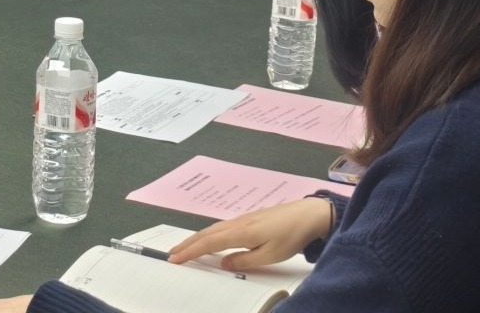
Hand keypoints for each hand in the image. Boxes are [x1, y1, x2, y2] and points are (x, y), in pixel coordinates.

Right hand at [168, 197, 334, 270]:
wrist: (308, 215)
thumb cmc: (291, 236)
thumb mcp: (270, 255)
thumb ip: (245, 261)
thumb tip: (223, 263)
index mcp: (241, 233)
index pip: (209, 243)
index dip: (190, 252)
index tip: (175, 259)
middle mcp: (238, 223)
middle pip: (206, 234)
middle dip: (187, 244)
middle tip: (171, 253)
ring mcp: (242, 219)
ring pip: (212, 229)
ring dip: (196, 238)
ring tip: (184, 247)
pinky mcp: (248, 219)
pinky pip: (221, 227)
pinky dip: (208, 233)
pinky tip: (208, 238)